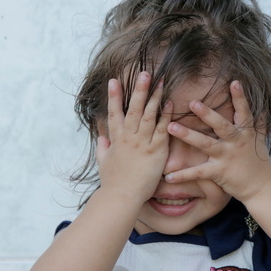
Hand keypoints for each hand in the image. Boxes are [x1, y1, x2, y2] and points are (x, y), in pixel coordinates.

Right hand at [95, 72, 172, 203]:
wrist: (122, 196)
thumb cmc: (113, 182)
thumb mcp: (103, 163)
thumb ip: (103, 148)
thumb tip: (101, 139)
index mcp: (116, 139)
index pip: (114, 113)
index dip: (114, 96)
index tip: (114, 80)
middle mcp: (129, 138)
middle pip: (134, 109)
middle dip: (139, 90)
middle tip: (144, 73)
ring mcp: (143, 143)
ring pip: (149, 115)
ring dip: (155, 97)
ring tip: (160, 81)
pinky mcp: (156, 151)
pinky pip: (162, 130)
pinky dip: (165, 116)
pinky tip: (170, 103)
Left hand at [164, 80, 270, 202]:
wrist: (262, 187)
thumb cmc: (260, 162)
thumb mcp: (261, 140)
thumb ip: (260, 123)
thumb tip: (263, 107)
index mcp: (245, 132)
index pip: (244, 111)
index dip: (240, 97)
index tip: (234, 82)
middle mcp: (236, 142)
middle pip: (220, 125)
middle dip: (206, 114)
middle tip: (192, 102)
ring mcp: (226, 157)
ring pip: (205, 144)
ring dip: (187, 135)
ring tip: (170, 127)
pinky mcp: (218, 172)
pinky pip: (198, 173)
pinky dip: (182, 175)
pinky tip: (168, 176)